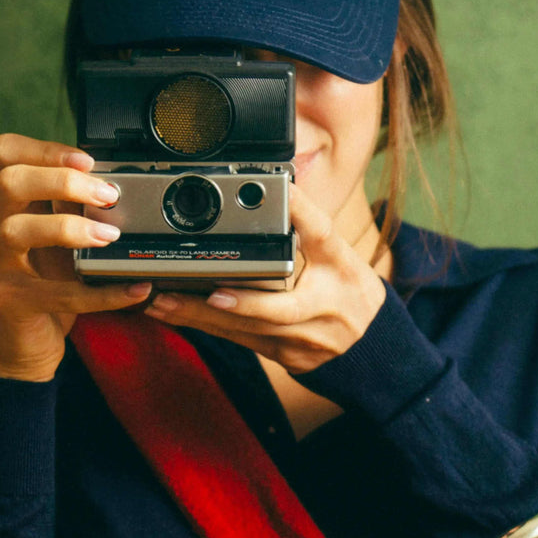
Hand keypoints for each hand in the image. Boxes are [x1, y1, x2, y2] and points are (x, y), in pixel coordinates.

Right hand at [0, 134, 151, 381]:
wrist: (19, 345)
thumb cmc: (41, 282)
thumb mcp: (55, 237)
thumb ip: (71, 206)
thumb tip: (112, 180)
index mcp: (5, 205)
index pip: (5, 154)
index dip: (45, 149)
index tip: (86, 160)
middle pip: (10, 182)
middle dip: (61, 180)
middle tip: (106, 194)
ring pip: (15, 231)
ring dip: (69, 227)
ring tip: (109, 235)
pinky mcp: (11, 303)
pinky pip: (57, 294)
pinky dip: (102, 293)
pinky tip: (134, 289)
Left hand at [143, 184, 386, 373]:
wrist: (374, 348)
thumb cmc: (351, 289)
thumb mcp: (338, 252)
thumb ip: (308, 222)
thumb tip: (280, 184)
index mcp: (340, 267)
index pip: (322, 234)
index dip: (298, 217)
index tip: (274, 201)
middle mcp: (323, 305)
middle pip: (275, 307)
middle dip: (233, 300)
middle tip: (195, 287)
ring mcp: (302, 337)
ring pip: (247, 329)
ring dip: (201, 316)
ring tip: (163, 301)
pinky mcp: (281, 353)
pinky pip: (238, 340)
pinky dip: (205, 327)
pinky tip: (173, 315)